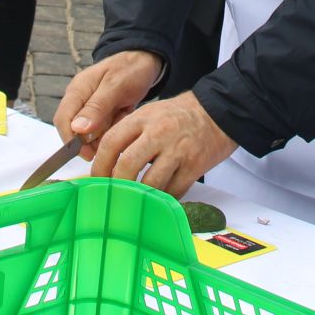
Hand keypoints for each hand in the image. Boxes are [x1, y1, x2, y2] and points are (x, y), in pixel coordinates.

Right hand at [56, 50, 161, 156]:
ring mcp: (91, 107)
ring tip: (119, 128)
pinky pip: (103, 130)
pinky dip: (112, 131)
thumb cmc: (131, 68)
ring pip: (89, 133)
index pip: (63, 119)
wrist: (147, 60)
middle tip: (107, 147)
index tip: (86, 154)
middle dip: (89, 141)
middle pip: (74, 129)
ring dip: (103, 137)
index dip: (70, 140)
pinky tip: (123, 121)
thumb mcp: (116, 86)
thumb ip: (97, 107)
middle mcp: (81, 100)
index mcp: (78, 90)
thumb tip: (77, 129)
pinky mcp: (103, 113)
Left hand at [91, 92, 237, 195]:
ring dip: (140, 197)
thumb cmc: (178, 116)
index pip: (111, 143)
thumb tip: (105, 164)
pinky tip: (159, 199)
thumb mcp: (149, 114)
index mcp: (142, 118)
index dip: (100, 166)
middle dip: (116, 185)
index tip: (97, 180)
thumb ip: (128, 135)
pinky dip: (163, 200)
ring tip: (135, 201)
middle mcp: (159, 133)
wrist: (218, 112)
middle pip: (127, 165)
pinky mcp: (194, 166)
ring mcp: (178, 150)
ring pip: (150, 183)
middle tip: (113, 196)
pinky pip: (173, 191)